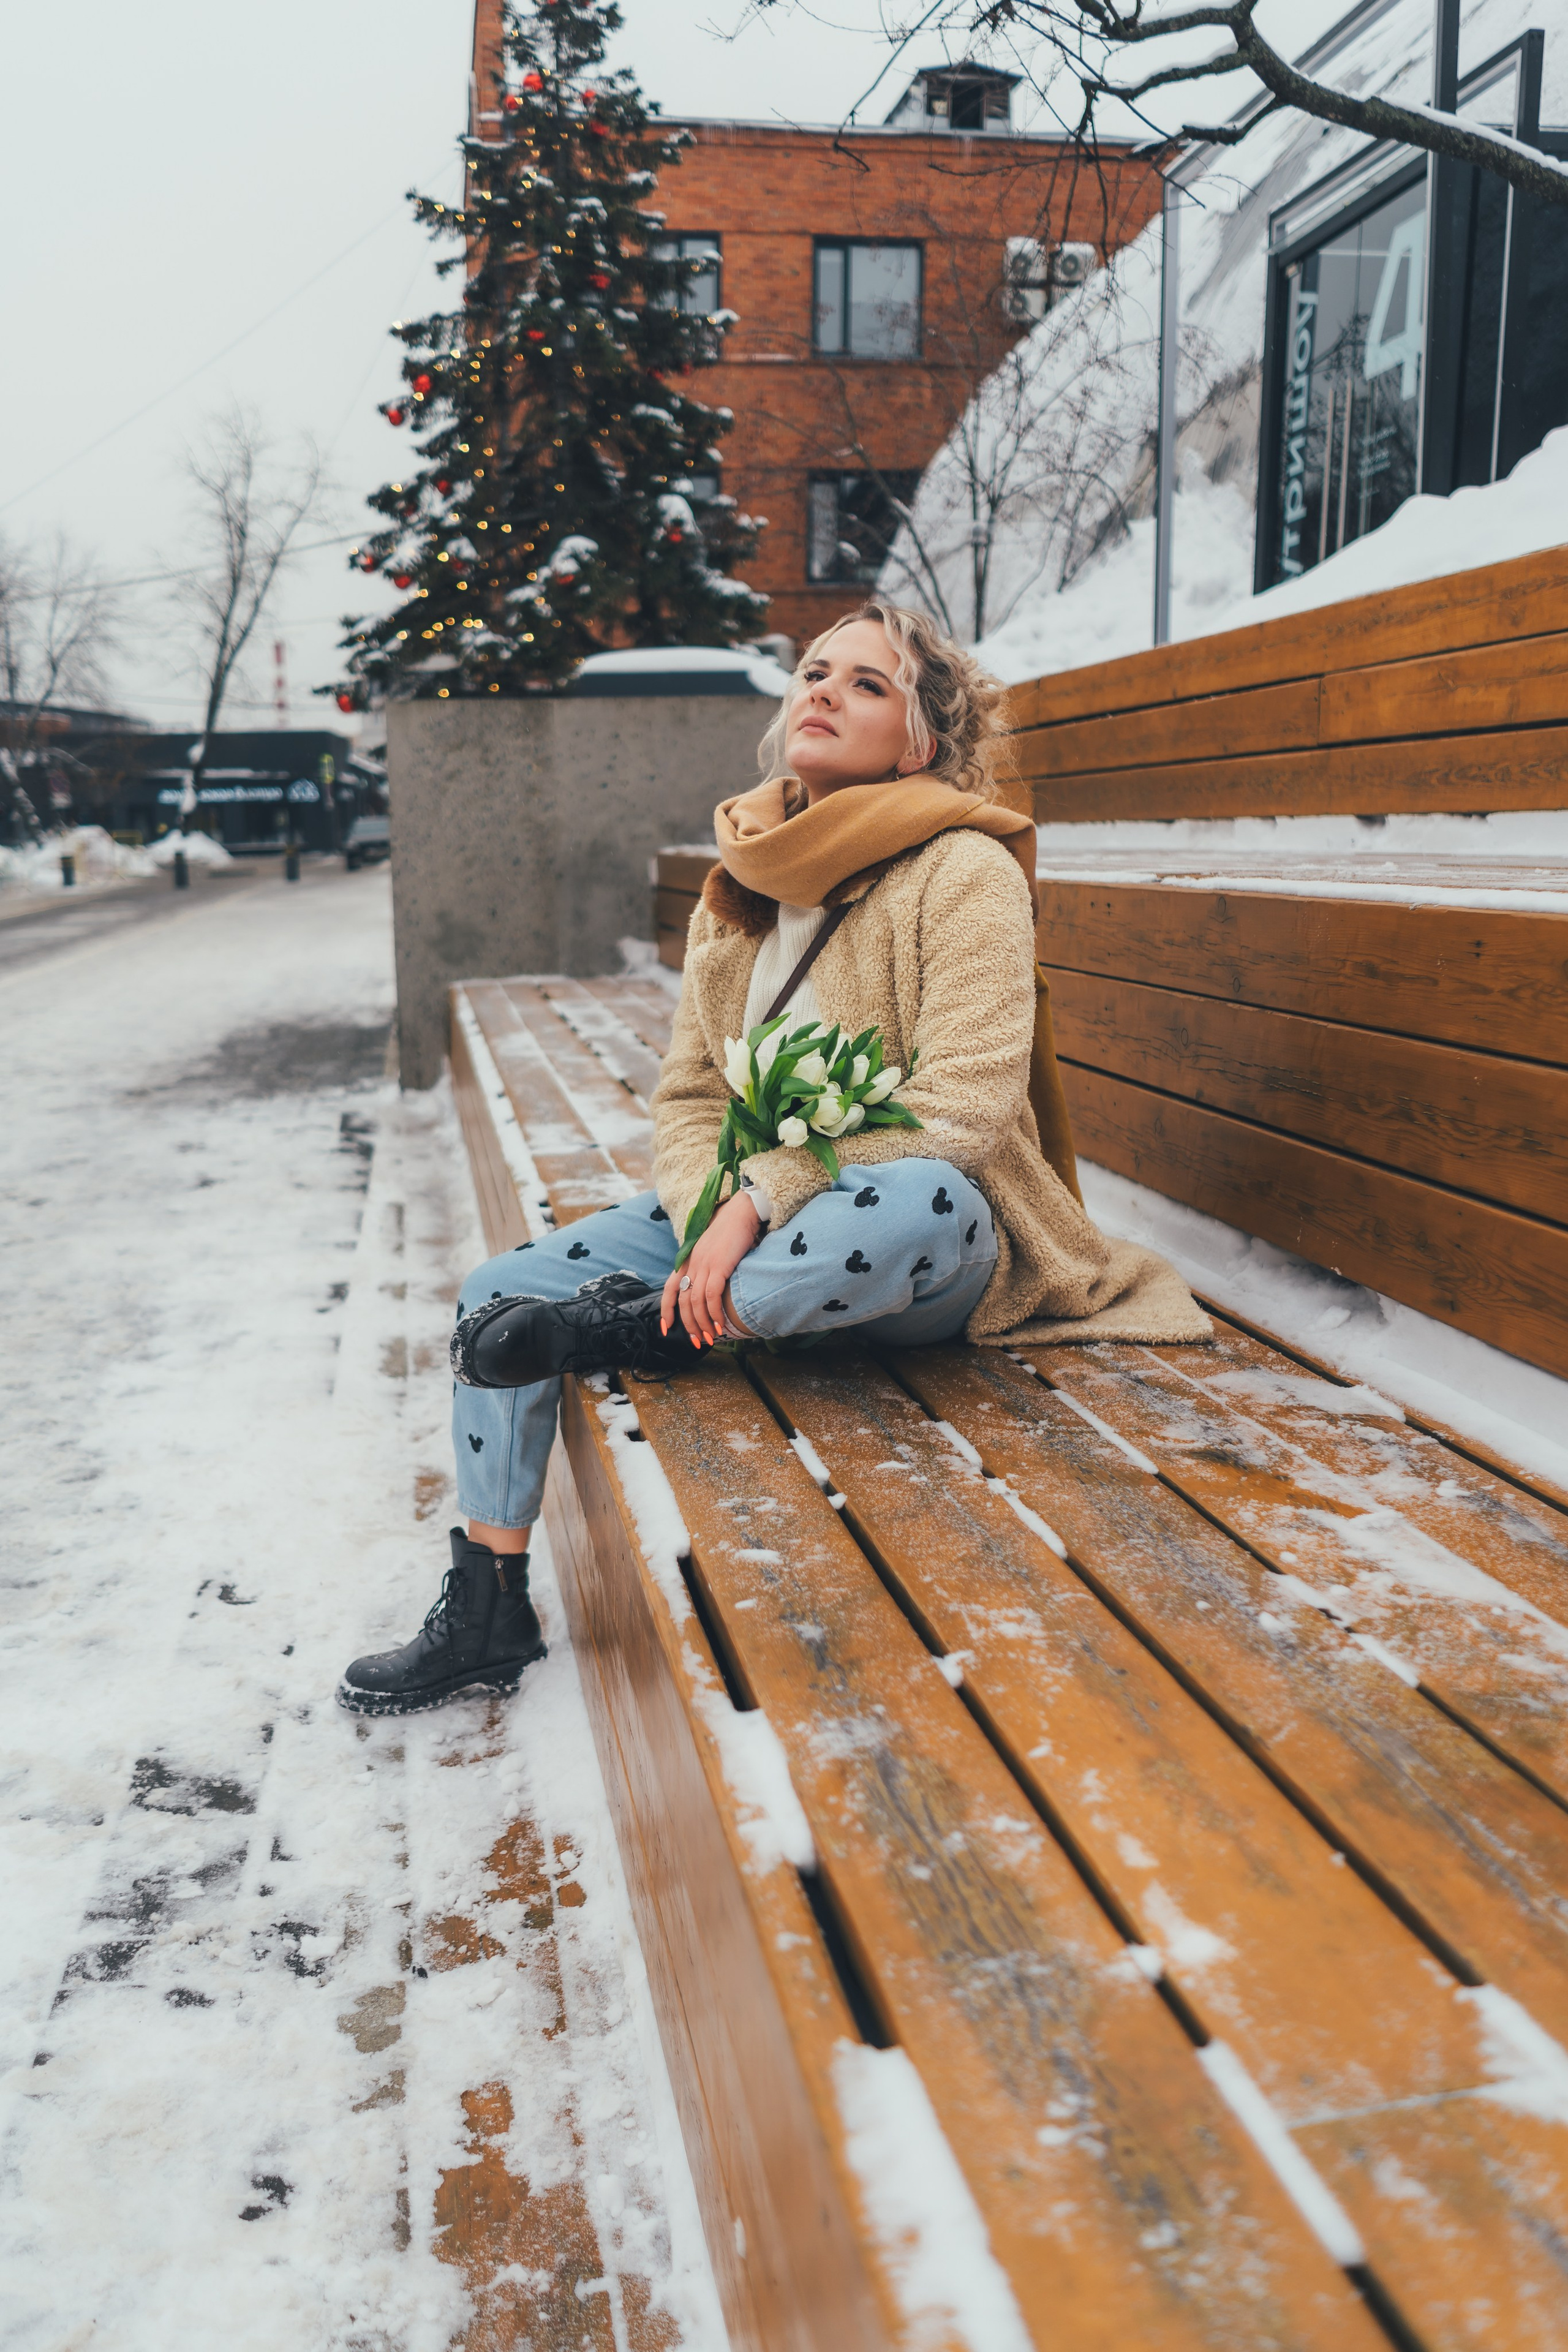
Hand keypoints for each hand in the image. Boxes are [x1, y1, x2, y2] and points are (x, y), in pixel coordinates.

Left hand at [661, 1190, 761, 1349]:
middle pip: (684, 1301)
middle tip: (698, 1342)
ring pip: (696, 1302)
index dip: (666, 1310)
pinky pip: (711, 1296)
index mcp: (688, 1259)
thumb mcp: (712, 1249)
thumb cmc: (731, 1230)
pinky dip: (714, 1313)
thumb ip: (706, 1265)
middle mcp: (692, 1263)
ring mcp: (704, 1265)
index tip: (666, 1329)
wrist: (742, 1211)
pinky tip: (720, 1324)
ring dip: (702, 1323)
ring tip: (711, 1338)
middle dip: (688, 1325)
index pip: (670, 1288)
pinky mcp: (719, 1266)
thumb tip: (711, 1286)